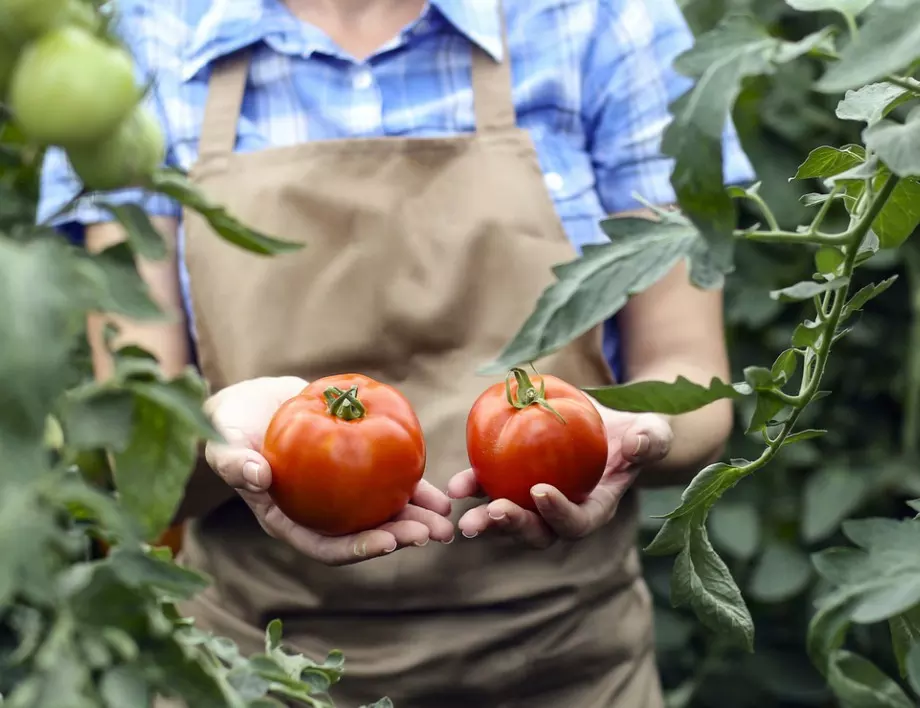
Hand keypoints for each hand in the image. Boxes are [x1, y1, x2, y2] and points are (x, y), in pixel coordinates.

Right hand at [204, 376, 454, 565]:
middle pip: (364, 532)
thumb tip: (258, 477)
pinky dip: (412, 481)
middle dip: (400, 536)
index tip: (389, 542)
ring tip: (447, 518)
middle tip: (435, 533)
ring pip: (382, 509)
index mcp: (290, 520)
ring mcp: (340, 491)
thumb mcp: (223, 444)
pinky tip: (439, 485)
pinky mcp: (355, 464)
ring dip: (417, 516)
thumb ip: (234, 463)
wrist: (250, 403)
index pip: (327, 545)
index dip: (358, 548)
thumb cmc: (229, 428)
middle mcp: (320, 512)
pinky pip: (387, 476)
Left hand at [448, 403, 672, 548]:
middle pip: (538, 532)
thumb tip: (636, 443)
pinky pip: (491, 489)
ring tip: (462, 511)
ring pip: (508, 518)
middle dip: (513, 526)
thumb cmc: (635, 431)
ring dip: (484, 518)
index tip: (540, 491)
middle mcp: (562, 512)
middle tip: (492, 512)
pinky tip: (456, 485)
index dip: (559, 514)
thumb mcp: (652, 431)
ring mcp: (535, 501)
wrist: (608, 421)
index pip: (577, 522)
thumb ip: (652, 440)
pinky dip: (473, 488)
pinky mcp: (515, 481)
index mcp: (596, 508)